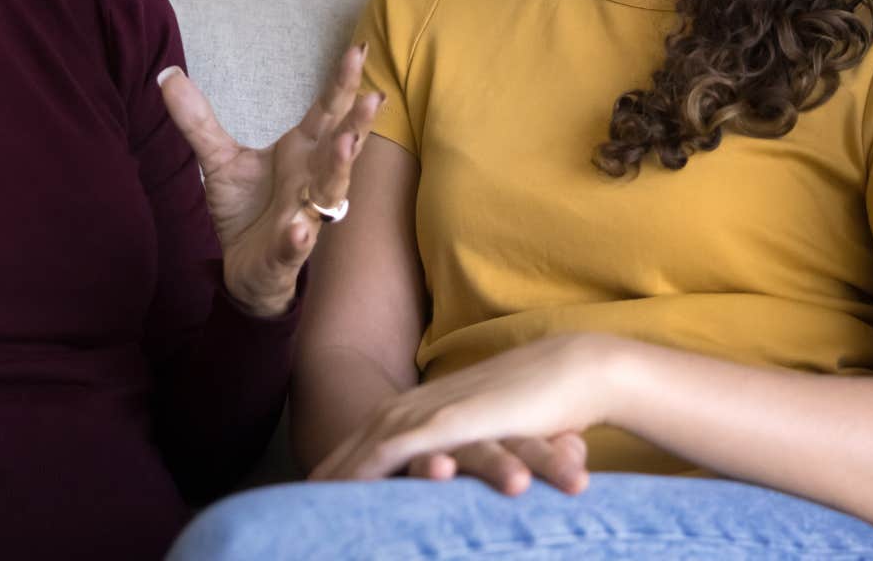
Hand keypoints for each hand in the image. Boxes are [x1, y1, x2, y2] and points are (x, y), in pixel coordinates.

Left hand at [157, 43, 384, 316]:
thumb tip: (167, 75)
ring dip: (339, 170)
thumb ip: (198, 120)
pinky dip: (298, 237)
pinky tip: (300, 229)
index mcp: (303, 153)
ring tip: (346, 145)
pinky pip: (295, 244)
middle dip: (356, 123)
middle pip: (340, 148)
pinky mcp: (286, 252)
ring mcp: (305, 216)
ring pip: (329, 192)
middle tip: (372, 96)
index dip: (342, 84)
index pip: (327, 113)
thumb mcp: (219, 160)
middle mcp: (312, 181)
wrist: (243, 268)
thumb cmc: (247, 209)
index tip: (359, 50)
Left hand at [310, 333, 624, 487]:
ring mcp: (435, 409)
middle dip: (328, 470)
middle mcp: (424, 403)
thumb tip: (462, 473)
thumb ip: (476, 451)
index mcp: (431, 404)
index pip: (373, 435)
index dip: (343, 462)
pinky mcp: (452, 420)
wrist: (578, 369)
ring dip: (337, 472)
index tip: (316, 490)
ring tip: (308, 500)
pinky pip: (399, 449)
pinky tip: (345, 490)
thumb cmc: (545, 407)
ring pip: (369, 444)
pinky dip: (367, 469)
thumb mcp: (500, 434)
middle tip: (294, 504)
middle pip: (358, 438)